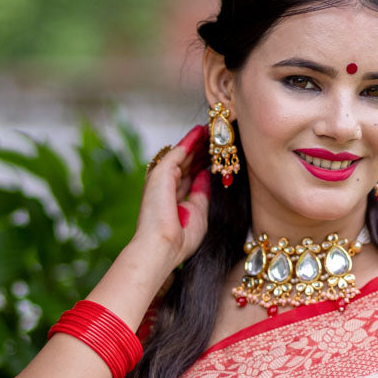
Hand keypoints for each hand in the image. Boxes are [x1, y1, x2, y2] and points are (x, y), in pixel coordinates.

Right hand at [134, 124, 210, 266]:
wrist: (162, 246)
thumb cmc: (180, 240)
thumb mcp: (199, 213)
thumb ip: (202, 193)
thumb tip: (206, 174)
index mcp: (174, 200)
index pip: (191, 178)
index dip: (203, 165)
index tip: (217, 156)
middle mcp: (166, 188)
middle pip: (187, 164)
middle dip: (201, 151)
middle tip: (216, 138)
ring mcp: (162, 180)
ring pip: (183, 156)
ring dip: (197, 143)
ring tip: (211, 130)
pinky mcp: (161, 173)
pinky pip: (178, 152)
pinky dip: (189, 141)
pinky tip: (199, 132)